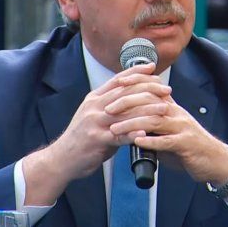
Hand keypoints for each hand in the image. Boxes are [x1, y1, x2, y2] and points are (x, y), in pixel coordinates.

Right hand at [36, 63, 171, 180]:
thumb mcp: (92, 115)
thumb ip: (109, 106)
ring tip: (164, 108)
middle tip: (166, 89)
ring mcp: (95, 123)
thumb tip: (130, 99)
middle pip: (125, 92)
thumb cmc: (80, 139)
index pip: (118, 79)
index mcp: (94, 99)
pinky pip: (119, 135)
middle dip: (148, 88)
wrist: (61, 159)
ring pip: (126, 112)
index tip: (152, 67)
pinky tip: (147, 133)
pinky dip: (134, 134)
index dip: (136, 72)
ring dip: (148, 110)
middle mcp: (94, 107)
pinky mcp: (97, 140)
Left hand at [107, 94, 227, 184]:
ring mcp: (182, 128)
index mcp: (171, 107)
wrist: (215, 160)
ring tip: (115, 129)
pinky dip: (151, 141)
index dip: (134, 83)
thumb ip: (151, 123)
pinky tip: (136, 142)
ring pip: (154, 120)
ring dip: (132, 124)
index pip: (151, 88)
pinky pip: (167, 141)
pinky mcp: (186, 144)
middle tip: (108, 110)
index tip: (116, 84)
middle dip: (126, 103)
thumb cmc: (188, 146)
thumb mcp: (168, 129)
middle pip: (149, 100)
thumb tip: (129, 121)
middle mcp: (176, 113)